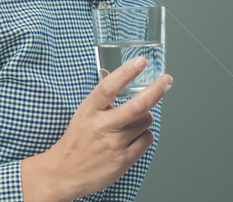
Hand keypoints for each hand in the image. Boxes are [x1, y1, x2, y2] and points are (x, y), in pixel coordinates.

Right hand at [21, 56, 172, 201]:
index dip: (126, 72)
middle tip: (167, 80)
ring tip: (133, 121)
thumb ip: (103, 98)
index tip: (141, 61)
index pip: (109, 87)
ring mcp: (114, 144)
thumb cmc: (78, 138)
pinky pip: (147, 139)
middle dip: (156, 90)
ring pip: (146, 121)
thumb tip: (118, 75)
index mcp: (90, 110)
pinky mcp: (123, 160)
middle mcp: (102, 125)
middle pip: (137, 106)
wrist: (66, 171)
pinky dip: (145, 134)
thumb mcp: (85, 112)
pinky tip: (134, 136)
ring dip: (145, 117)